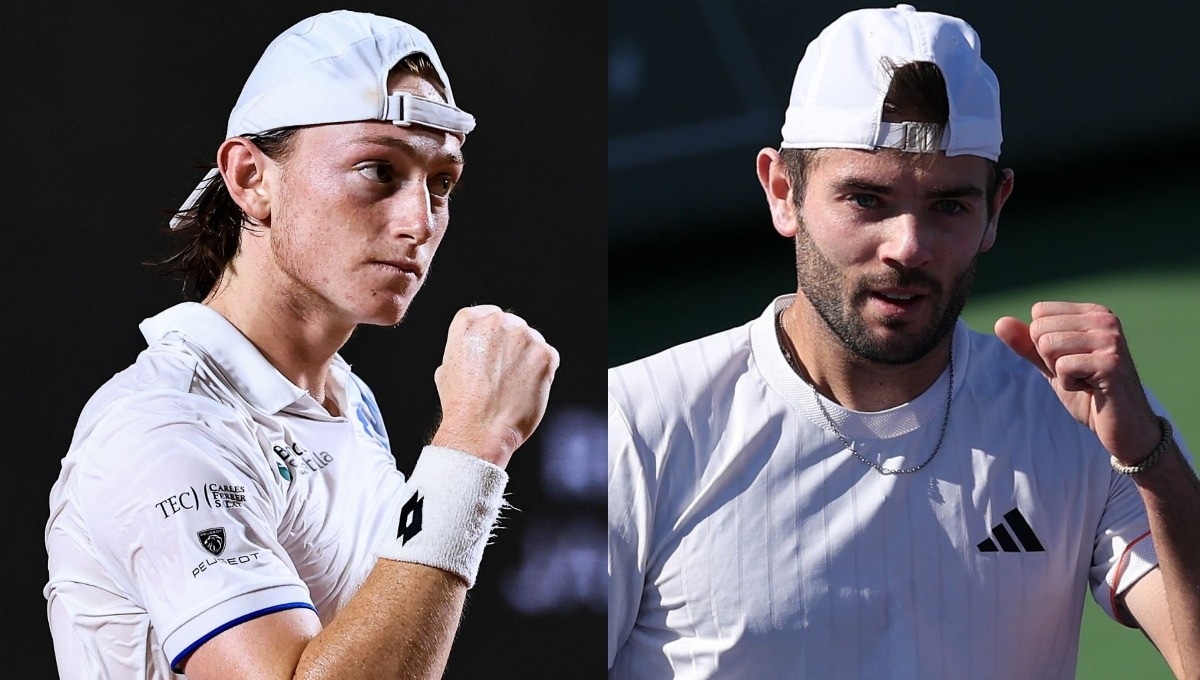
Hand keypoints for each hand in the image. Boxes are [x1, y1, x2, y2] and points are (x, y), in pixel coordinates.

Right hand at [430, 305, 559, 467]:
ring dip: (527, 358)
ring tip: (513, 385)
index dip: (492, 335)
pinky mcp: (544, 354)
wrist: (479, 428)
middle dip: (511, 346)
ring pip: (532, 340)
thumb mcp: (447, 367)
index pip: (487, 315)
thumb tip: (479, 351)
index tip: (494, 350)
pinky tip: (527, 389)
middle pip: (512, 325)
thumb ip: (464, 348)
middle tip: (504, 373)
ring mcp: (523, 336)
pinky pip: (549, 356)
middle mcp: (496, 322)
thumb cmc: (460, 404)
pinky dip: (543, 371)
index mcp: (468, 321)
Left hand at [994, 301, 1160, 464]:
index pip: (1039, 313)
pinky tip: (1093, 389)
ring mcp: (1110, 339)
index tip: (1071, 359)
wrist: (1124, 426)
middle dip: (1050, 358)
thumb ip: (1027, 344)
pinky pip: (1062, 367)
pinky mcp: (1110, 362)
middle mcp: (1104, 319)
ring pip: (1048, 345)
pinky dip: (1070, 385)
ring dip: (1060, 372)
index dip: (1043, 343)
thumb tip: (1000, 322)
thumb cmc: (1088, 393)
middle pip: (1040, 329)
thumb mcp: (1051, 365)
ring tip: (1086, 380)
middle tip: (1080, 373)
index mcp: (1092, 312)